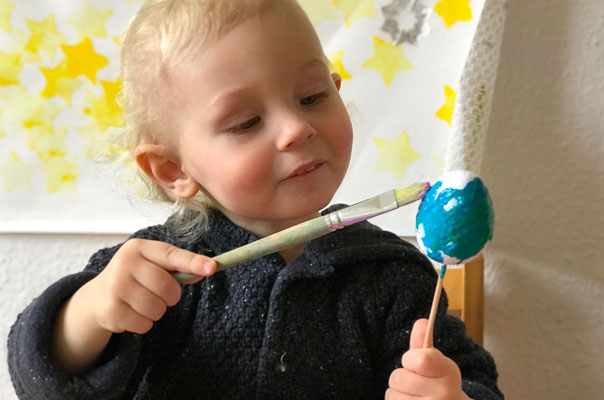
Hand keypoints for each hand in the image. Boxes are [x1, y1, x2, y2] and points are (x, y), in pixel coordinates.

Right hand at [53, 239, 215, 372]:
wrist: (97, 298)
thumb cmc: (134, 278)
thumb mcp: (152, 265)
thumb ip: (178, 267)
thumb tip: (206, 269)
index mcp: (139, 248)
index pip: (171, 254)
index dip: (193, 262)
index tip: (212, 267)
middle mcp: (125, 263)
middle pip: (167, 287)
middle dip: (170, 297)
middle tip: (159, 295)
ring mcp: (115, 286)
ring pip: (157, 308)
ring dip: (156, 312)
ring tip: (143, 304)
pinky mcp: (110, 310)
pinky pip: (144, 324)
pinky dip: (144, 324)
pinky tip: (132, 313)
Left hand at [386, 319, 470, 399]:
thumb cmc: (439, 384)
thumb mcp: (436, 363)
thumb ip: (424, 343)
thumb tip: (421, 321)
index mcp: (449, 373)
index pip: (420, 359)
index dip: (410, 359)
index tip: (416, 364)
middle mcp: (444, 394)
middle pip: (398, 377)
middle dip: (402, 378)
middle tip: (416, 384)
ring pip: (391, 394)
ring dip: (397, 394)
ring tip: (413, 396)